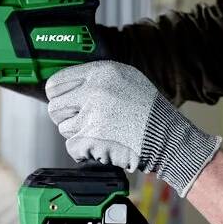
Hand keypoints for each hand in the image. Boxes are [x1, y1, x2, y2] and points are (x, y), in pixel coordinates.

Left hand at [45, 60, 221, 197]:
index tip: (62, 102)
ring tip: (100, 132)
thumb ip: (99, 79)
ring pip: (63, 128)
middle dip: (64, 117)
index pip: (56, 82)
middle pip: (55, 107)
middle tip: (80, 121)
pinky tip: (100, 145)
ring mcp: (92, 115)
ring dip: (78, 134)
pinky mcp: (92, 138)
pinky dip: (83, 151)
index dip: (57, 96)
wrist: (167, 137)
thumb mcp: (129, 79)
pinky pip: (72, 147)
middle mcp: (94, 91)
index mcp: (102, 72)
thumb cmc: (150, 111)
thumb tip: (71, 86)